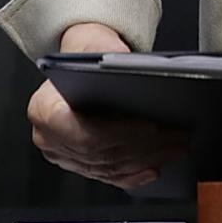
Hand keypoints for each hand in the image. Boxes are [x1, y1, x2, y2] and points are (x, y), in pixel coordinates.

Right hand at [26, 20, 188, 189]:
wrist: (75, 67)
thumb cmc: (84, 55)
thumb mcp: (95, 46)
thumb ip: (110, 56)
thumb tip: (136, 70)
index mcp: (44, 109)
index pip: (83, 133)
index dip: (119, 134)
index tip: (151, 128)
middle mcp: (49, 138)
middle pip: (101, 153)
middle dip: (144, 147)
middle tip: (176, 137)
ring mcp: (63, 156)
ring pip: (108, 167)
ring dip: (146, 159)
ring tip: (175, 147)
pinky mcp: (78, 165)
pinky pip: (108, 176)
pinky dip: (133, 175)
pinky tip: (154, 167)